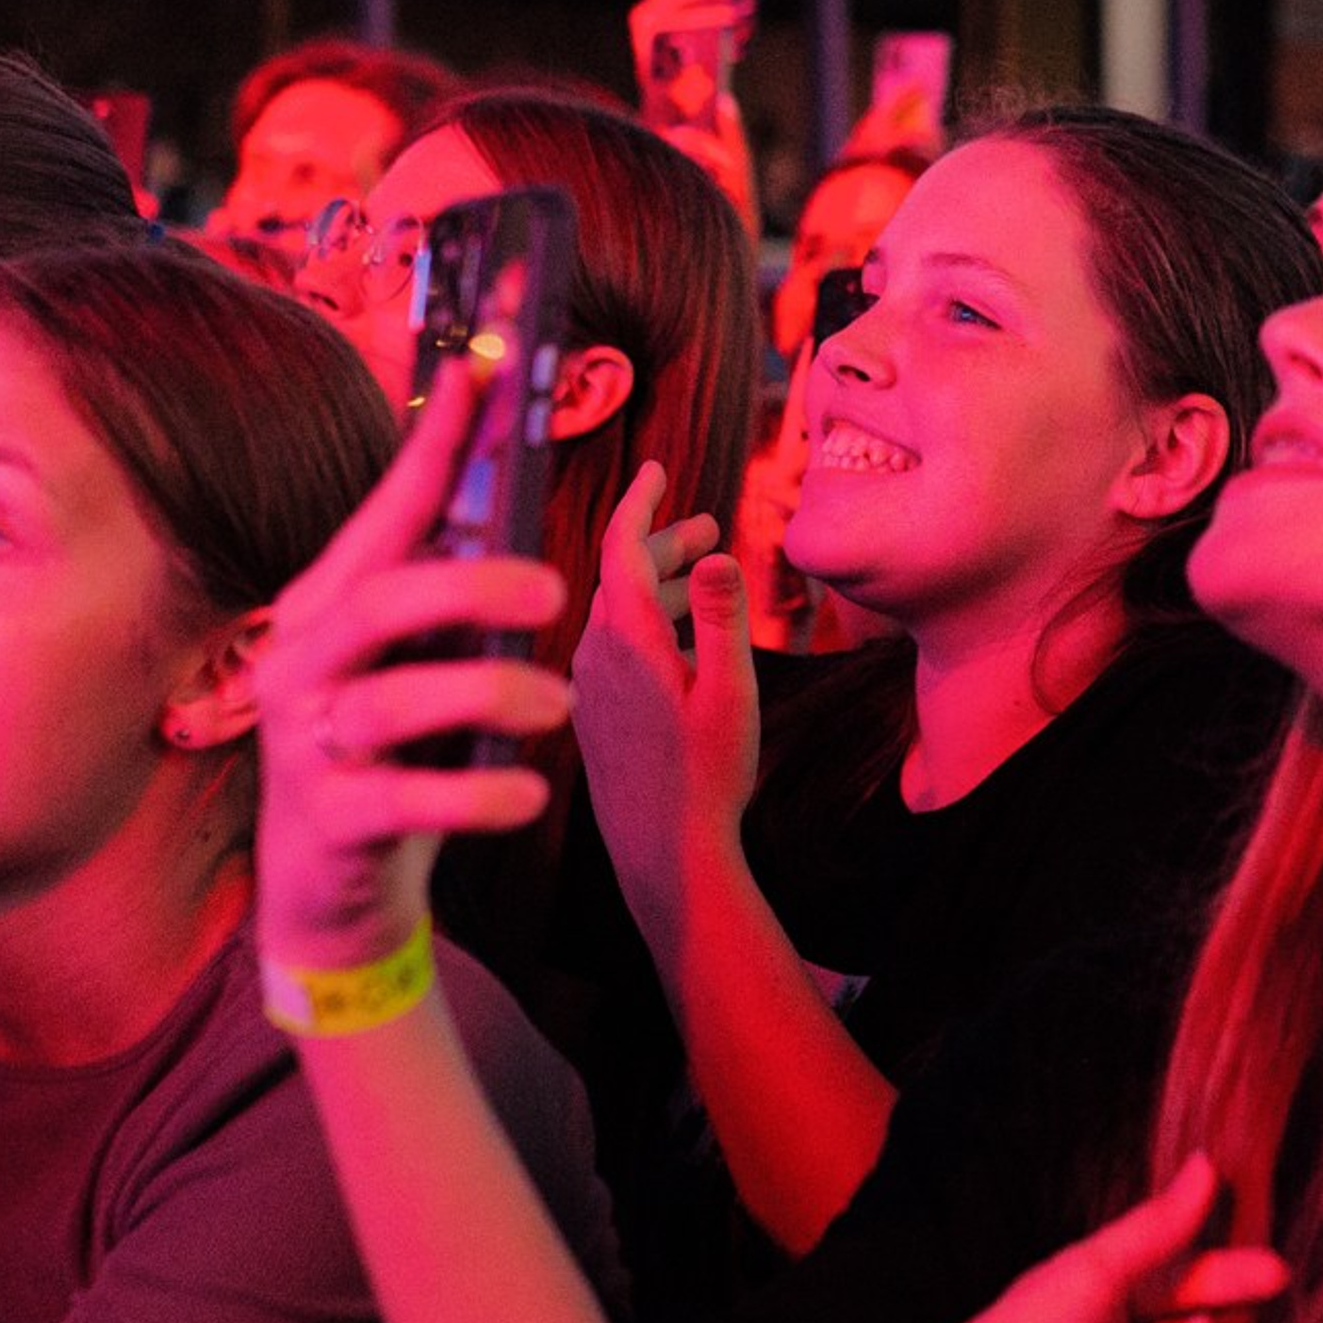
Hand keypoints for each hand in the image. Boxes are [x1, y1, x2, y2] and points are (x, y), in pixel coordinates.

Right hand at [254, 360, 571, 972]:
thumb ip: (448, 587)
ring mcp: (309, 744)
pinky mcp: (332, 822)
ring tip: (558, 701)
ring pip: (390, 701)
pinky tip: (528, 795)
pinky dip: (472, 794)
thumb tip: (512, 491)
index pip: (388, 514)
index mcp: (331, 607)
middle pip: (380, 600)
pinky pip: (402, 801)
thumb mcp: (414, 658)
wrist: (327, 890)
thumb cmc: (388, 752)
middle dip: (470, 582)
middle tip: (555, 588)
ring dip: (485, 692)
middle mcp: (306, 662)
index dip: (438, 446)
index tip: (486, 369)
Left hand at [572, 465, 761, 944]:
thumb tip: (718, 553)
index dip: (639, 501)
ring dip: (662, 586)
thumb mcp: (731, 692)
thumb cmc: (706, 777)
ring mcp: (591, 686)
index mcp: (628, 640)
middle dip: (665, 543)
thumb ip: (724, 617)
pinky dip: (649, 622)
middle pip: (622, 576)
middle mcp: (597, 655)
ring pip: (620, 612)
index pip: (620, 546)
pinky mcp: (594, 714)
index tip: (656, 468)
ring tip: (707, 575)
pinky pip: (616, 646)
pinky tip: (682, 639)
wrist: (662, 854)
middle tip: (708, 525)